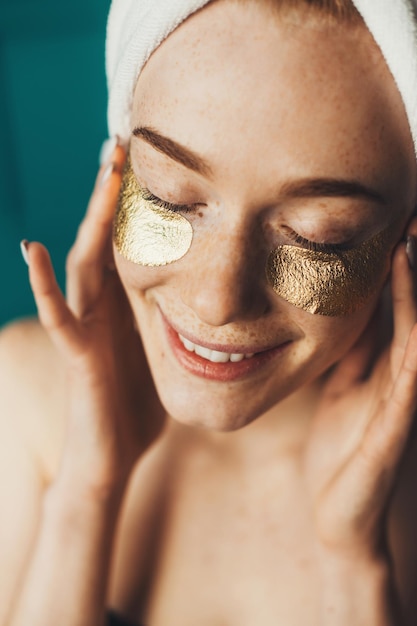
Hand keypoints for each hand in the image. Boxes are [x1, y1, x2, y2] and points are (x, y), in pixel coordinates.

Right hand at [25, 145, 164, 495]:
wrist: (115, 453)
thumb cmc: (140, 403)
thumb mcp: (166, 350)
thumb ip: (176, 318)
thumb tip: (214, 296)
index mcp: (127, 303)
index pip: (132, 244)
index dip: (140, 204)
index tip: (156, 160)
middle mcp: (103, 306)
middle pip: (106, 238)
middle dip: (115, 193)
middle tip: (125, 142)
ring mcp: (86, 326)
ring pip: (83, 262)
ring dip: (91, 217)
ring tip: (103, 172)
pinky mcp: (77, 354)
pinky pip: (58, 316)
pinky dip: (43, 285)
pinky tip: (32, 250)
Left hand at [303, 219, 416, 560]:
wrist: (343, 516)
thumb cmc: (339, 453)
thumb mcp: (338, 391)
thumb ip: (345, 353)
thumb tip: (329, 308)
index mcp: (380, 365)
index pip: (389, 303)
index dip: (389, 265)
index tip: (384, 220)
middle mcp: (399, 371)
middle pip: (408, 305)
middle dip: (410, 262)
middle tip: (406, 213)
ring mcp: (403, 392)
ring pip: (415, 323)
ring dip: (415, 280)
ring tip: (409, 235)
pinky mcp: (399, 415)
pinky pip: (409, 358)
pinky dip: (410, 315)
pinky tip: (406, 281)